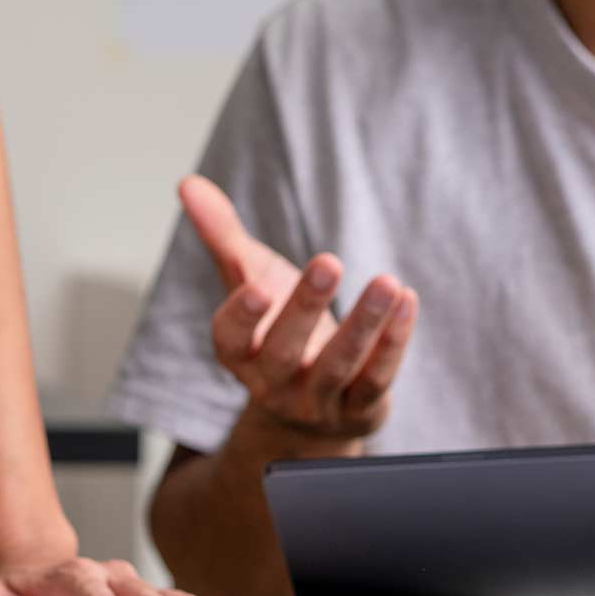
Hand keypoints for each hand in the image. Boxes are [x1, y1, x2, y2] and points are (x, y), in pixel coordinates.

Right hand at [179, 175, 416, 439]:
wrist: (312, 407)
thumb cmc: (277, 330)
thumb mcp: (250, 281)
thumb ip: (222, 236)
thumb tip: (188, 184)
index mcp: (240, 355)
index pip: (229, 341)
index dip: (241, 318)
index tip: (257, 290)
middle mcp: (273, 384)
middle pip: (284, 352)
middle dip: (306, 307)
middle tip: (329, 262)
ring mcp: (316, 403)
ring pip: (338, 367)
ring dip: (363, 324)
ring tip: (387, 282)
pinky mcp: (358, 411)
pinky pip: (375, 380)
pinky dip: (393, 342)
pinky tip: (406, 300)